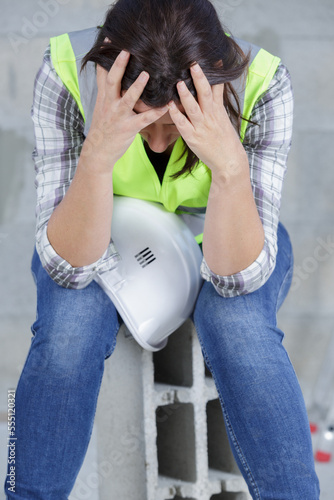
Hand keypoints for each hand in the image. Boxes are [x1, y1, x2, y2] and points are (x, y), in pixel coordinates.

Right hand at [81, 50, 168, 168]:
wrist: (98, 151)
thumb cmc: (103, 128)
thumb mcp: (101, 107)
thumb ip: (106, 91)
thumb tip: (108, 74)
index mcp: (104, 98)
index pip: (103, 74)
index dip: (105, 57)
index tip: (109, 40)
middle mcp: (110, 104)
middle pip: (113, 81)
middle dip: (119, 65)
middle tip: (127, 51)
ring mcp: (119, 116)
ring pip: (128, 99)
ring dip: (137, 86)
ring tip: (147, 74)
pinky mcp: (129, 128)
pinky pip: (144, 119)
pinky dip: (156, 112)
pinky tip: (166, 106)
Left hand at [168, 63, 247, 177]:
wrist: (229, 161)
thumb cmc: (225, 140)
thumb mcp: (224, 118)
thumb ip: (217, 102)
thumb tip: (214, 86)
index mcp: (218, 110)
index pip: (217, 87)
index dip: (215, 72)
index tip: (213, 58)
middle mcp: (210, 116)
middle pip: (205, 94)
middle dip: (199, 78)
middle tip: (193, 64)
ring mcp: (201, 127)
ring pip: (193, 108)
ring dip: (185, 95)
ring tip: (178, 83)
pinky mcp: (193, 138)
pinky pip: (183, 125)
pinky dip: (176, 115)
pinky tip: (169, 106)